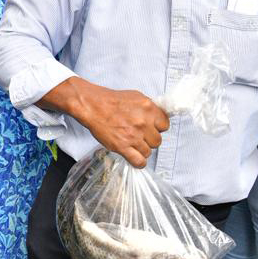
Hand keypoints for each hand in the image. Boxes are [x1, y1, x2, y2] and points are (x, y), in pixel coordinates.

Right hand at [49, 77, 168, 167]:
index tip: (151, 127)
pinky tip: (134, 157)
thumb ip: (149, 108)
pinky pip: (139, 161)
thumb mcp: (136, 96)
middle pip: (157, 140)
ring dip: (141, 149)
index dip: (157, 127)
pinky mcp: (122, 147)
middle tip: (139, 134)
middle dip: (149, 139)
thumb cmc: (111, 100)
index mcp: (149, 108)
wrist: (92, 105)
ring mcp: (133, 136)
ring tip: (132, 143)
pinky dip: (138, 162)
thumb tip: (158, 117)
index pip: (165, 125)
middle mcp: (143, 123)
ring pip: (148, 151)